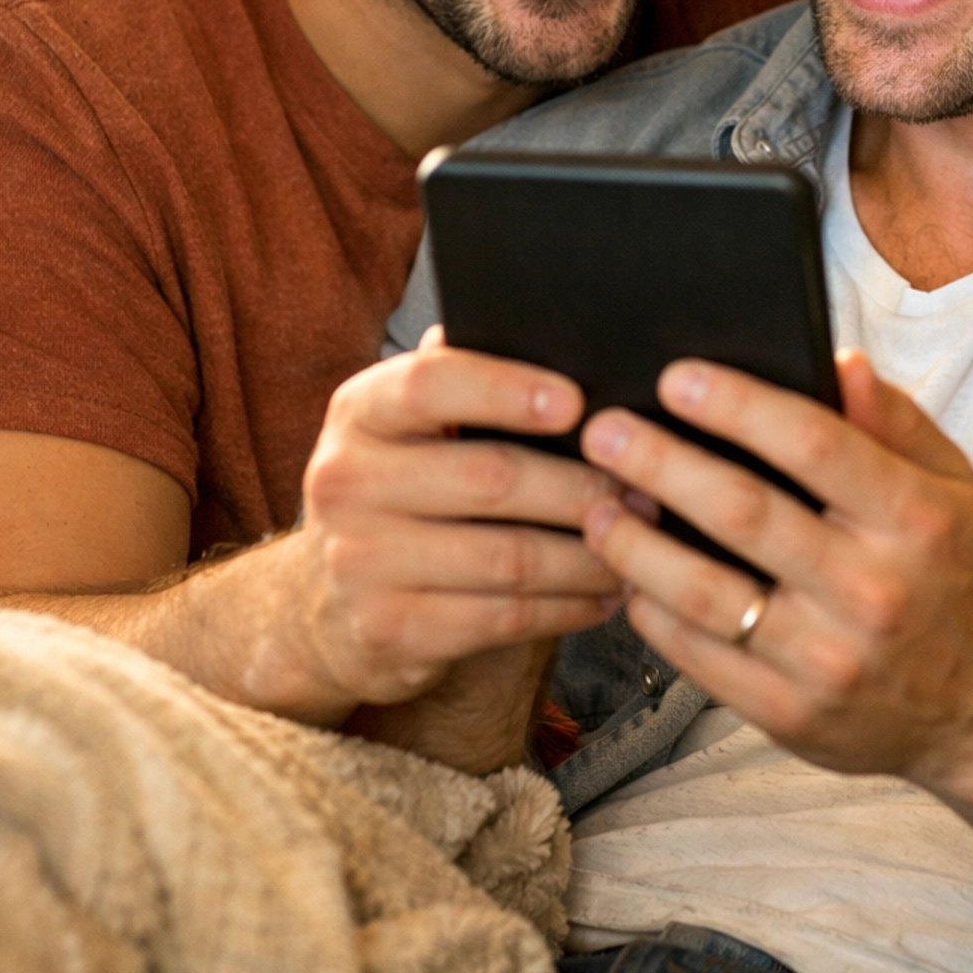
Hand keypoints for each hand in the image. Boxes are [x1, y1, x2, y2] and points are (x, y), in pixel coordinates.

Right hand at [277, 328, 622, 717]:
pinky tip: (603, 594)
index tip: (576, 402)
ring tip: (639, 543)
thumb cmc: (403, 492)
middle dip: (582, 486)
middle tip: (646, 489)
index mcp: (359, 412)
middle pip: (489, 478)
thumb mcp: (412, 429)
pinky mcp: (388, 629)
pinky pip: (502, 618)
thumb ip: (466, 382)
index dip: (507, 389)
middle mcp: (345, 481)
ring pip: (508, 558)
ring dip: (589, 554)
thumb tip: (566, 343)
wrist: (327, 603)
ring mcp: (358, 561)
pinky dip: (566, 607)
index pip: (429, 384)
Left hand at [578, 351, 972, 793]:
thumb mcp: (952, 487)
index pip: (814, 445)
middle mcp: (873, 591)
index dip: (737, 405)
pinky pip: (699, 657)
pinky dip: (652, 611)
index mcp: (915, 521)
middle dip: (659, 463)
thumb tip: (838, 361)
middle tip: (603, 430)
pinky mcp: (792, 715)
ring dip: (634, 542)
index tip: (676, 378)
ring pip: (705, 592)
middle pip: (744, 512)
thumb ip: (893, 421)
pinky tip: (628, 577)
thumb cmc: (954, 577)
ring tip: (595, 504)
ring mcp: (829, 661)